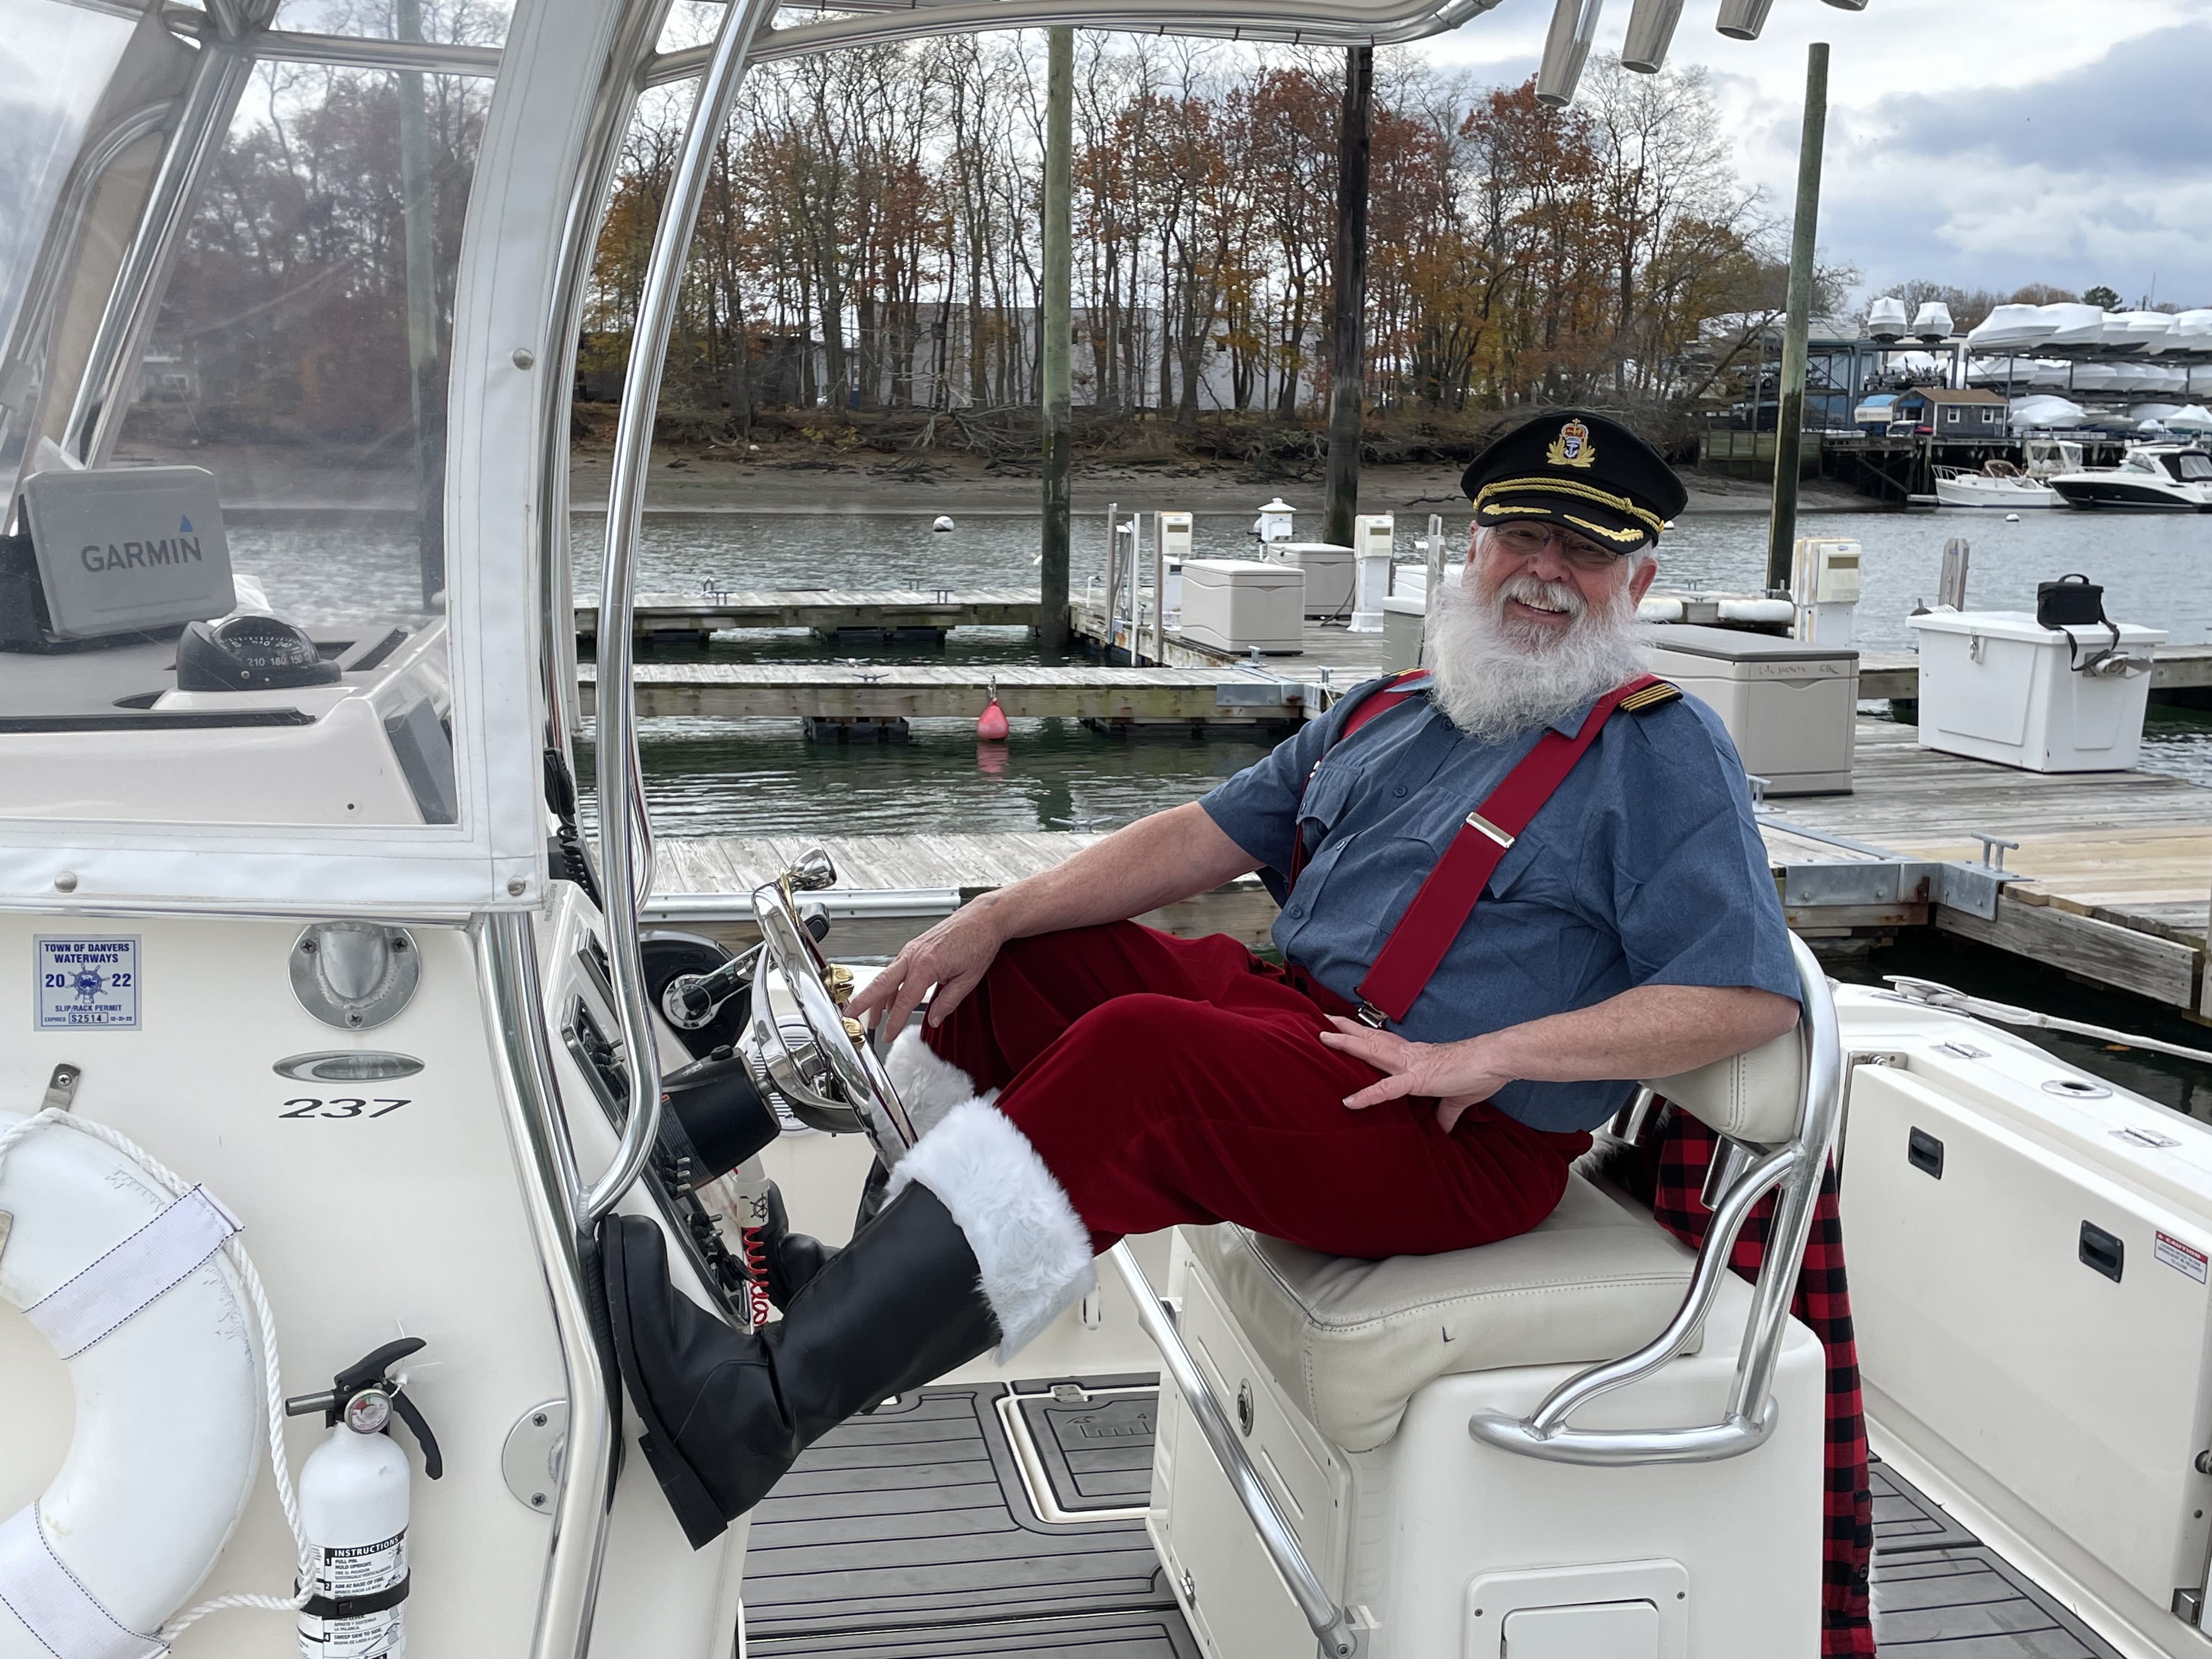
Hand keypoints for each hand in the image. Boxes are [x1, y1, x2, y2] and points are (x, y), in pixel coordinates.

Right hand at [847, 902, 1006, 1038]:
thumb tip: (934, 1020)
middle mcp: (913, 955)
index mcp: (926, 965)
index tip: (887, 1036)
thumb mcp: (968, 979)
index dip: (893, 1022)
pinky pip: (896, 969)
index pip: (903, 1001)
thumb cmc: (979, 941)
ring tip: (871, 1017)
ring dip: (875, 997)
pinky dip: (889, 986)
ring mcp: (912, 949)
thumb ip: (948, 1003)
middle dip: (862, 1003)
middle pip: (880, 984)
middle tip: (849, 1018)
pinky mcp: (915, 947)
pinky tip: (891, 998)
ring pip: (886, 976)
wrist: (984, 917)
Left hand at [1315, 1017, 1514, 1132]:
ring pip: (1372, 1051)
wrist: (1494, 1061)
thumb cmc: (1478, 1073)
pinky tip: (1349, 1102)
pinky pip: (1387, 1089)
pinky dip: (1367, 1095)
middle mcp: (1408, 1055)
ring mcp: (1410, 1065)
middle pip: (1371, 1039)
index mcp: (1415, 1056)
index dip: (1364, 1035)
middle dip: (1346, 1030)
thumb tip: (1445, 1128)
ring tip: (1324, 1036)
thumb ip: (1446, 1113)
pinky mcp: (1417, 1080)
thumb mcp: (1457, 1097)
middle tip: (1322, 1021)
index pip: (1384, 1042)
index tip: (1345, 1027)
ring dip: (1347, 1043)